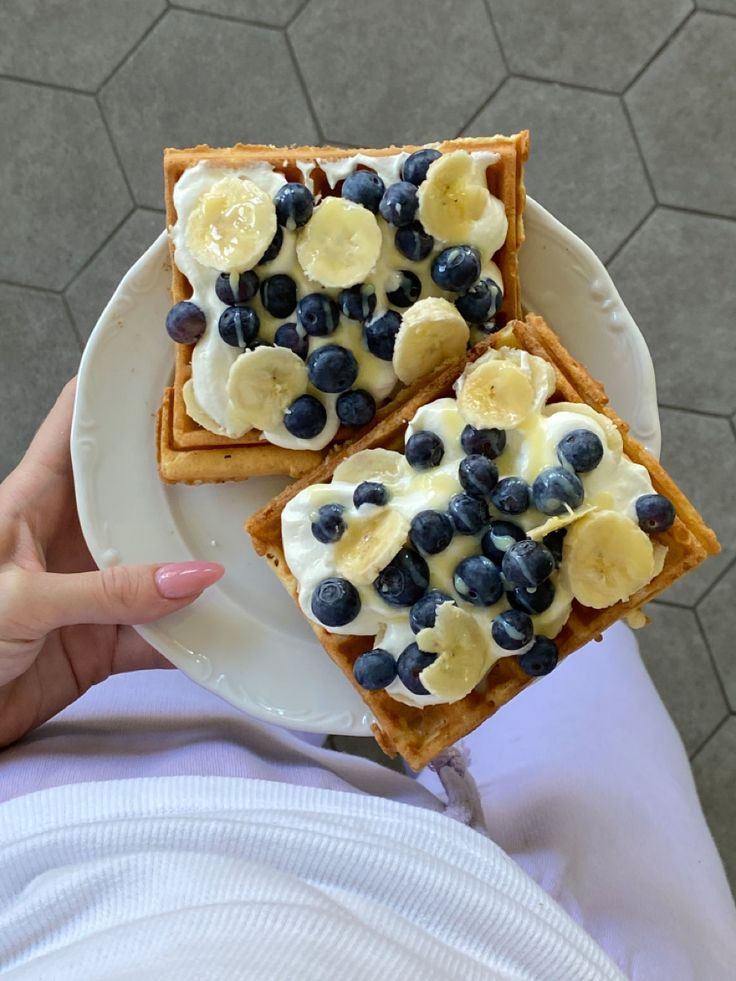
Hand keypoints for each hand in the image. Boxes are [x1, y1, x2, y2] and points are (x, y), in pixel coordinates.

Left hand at [0, 379, 223, 748]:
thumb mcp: (23, 599)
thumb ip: (110, 591)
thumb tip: (199, 576)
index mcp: (34, 499)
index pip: (77, 424)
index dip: (119, 388)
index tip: (175, 363)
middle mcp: (71, 536)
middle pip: (136, 493)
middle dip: (186, 475)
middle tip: (248, 453)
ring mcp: (91, 589)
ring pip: (158, 566)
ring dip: (200, 564)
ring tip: (257, 541)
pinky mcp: (103, 642)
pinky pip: (160, 634)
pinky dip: (194, 637)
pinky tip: (234, 629)